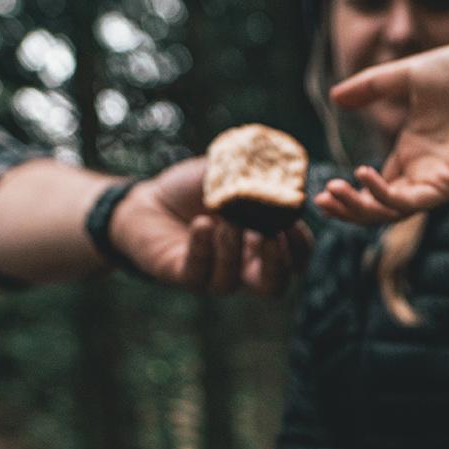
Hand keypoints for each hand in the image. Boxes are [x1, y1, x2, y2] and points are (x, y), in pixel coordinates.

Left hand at [112, 158, 311, 295]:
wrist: (149, 200)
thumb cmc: (193, 190)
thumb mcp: (228, 173)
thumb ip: (254, 171)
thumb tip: (283, 161)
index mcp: (261, 246)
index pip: (294, 260)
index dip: (300, 245)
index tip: (294, 219)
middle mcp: (241, 267)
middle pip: (273, 287)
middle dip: (277, 265)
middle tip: (272, 236)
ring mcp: (212, 275)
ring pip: (232, 282)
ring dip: (232, 248)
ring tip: (226, 219)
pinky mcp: (183, 276)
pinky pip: (198, 272)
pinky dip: (203, 248)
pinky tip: (202, 224)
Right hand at [316, 42, 448, 223]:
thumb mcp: (406, 76)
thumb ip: (371, 87)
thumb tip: (335, 97)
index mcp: (414, 153)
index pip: (377, 187)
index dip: (350, 194)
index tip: (322, 190)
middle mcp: (423, 172)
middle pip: (379, 207)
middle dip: (348, 209)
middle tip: (321, 201)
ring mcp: (436, 181)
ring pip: (392, 212)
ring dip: (360, 208)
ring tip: (333, 194)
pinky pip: (412, 202)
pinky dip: (385, 196)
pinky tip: (365, 176)